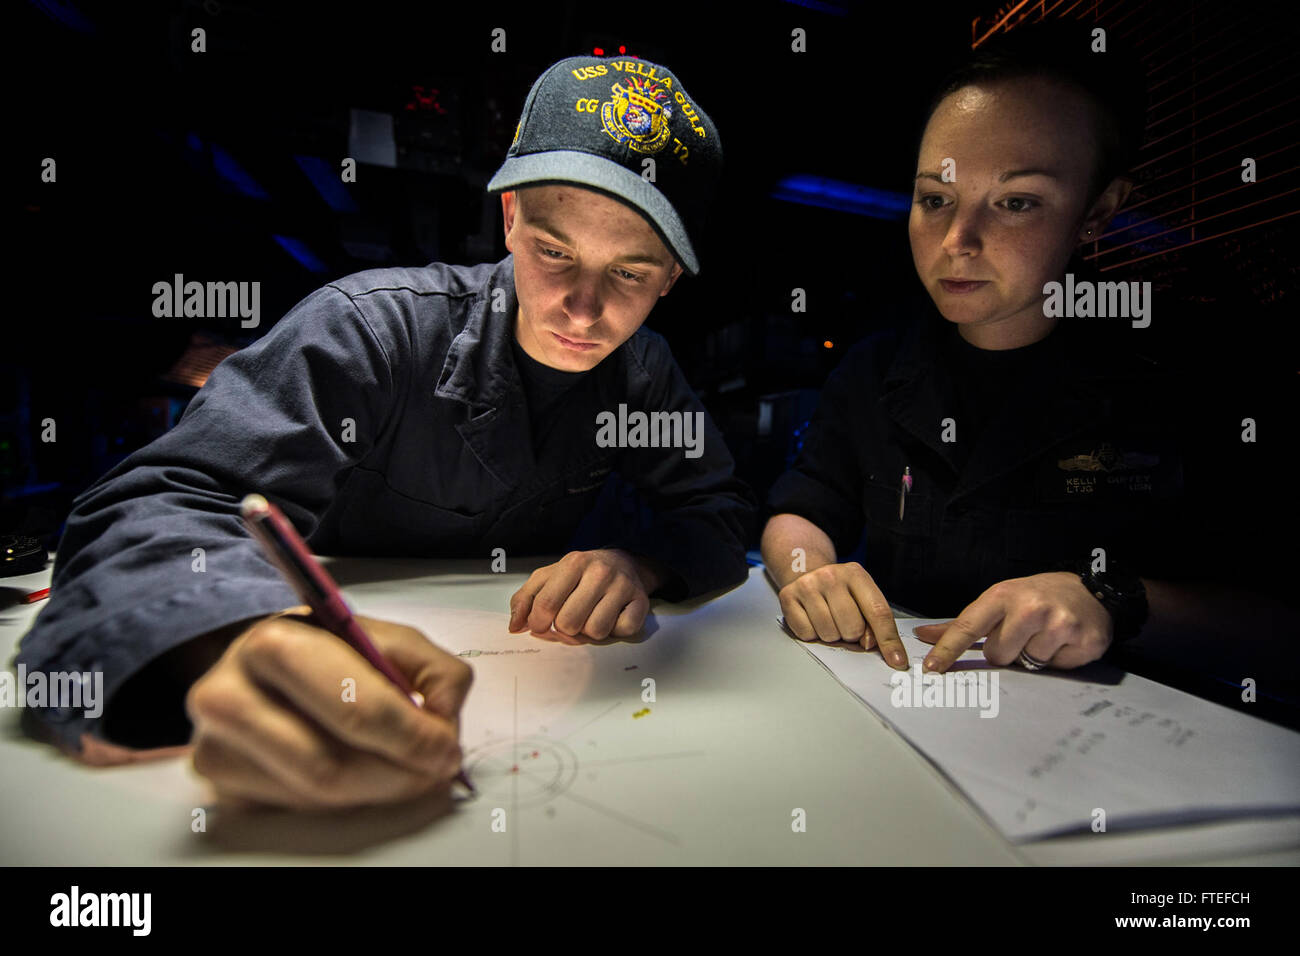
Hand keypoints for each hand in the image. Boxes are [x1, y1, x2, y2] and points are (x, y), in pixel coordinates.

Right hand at [187, 609, 472, 808]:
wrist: (257, 663)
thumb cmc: (324, 650)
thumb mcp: (382, 637)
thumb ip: (430, 668)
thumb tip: (444, 715)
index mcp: (275, 645)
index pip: (354, 708)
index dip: (412, 737)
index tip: (445, 748)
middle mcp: (229, 697)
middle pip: (329, 767)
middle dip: (397, 775)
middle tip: (433, 770)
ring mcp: (215, 746)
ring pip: (316, 797)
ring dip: (376, 791)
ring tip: (403, 768)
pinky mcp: (218, 784)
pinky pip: (298, 808)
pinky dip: (343, 798)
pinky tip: (358, 772)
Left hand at [508, 549, 655, 640]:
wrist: (624, 563)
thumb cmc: (581, 575)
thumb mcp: (549, 577)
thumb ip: (526, 599)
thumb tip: (515, 626)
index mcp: (573, 563)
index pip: (546, 604)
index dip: (538, 623)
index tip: (540, 625)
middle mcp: (599, 572)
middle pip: (569, 622)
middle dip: (566, 628)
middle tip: (572, 617)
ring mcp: (622, 586)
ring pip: (595, 631)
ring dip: (590, 631)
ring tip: (592, 616)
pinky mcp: (641, 602)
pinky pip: (621, 631)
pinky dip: (615, 631)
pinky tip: (613, 616)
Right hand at [776, 561, 906, 668]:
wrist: (805, 570)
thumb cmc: (839, 590)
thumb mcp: (861, 596)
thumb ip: (873, 621)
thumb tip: (872, 646)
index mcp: (856, 574)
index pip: (878, 612)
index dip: (889, 640)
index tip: (897, 660)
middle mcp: (831, 576)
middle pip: (852, 628)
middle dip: (852, 635)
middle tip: (845, 624)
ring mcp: (807, 586)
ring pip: (829, 634)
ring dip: (832, 635)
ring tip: (829, 619)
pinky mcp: (788, 597)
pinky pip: (806, 634)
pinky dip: (812, 634)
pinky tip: (813, 619)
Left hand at [914, 572, 1113, 671]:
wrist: (1091, 590)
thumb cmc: (1036, 597)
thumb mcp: (999, 600)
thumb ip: (963, 623)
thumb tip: (924, 636)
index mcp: (1003, 596)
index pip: (968, 627)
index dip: (948, 649)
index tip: (931, 668)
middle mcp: (1030, 608)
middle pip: (997, 656)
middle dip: (1007, 650)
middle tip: (1023, 632)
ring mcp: (1059, 624)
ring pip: (1027, 665)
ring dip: (1033, 656)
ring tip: (1045, 635)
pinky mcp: (1084, 642)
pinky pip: (1056, 669)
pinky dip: (1057, 660)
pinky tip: (1064, 641)